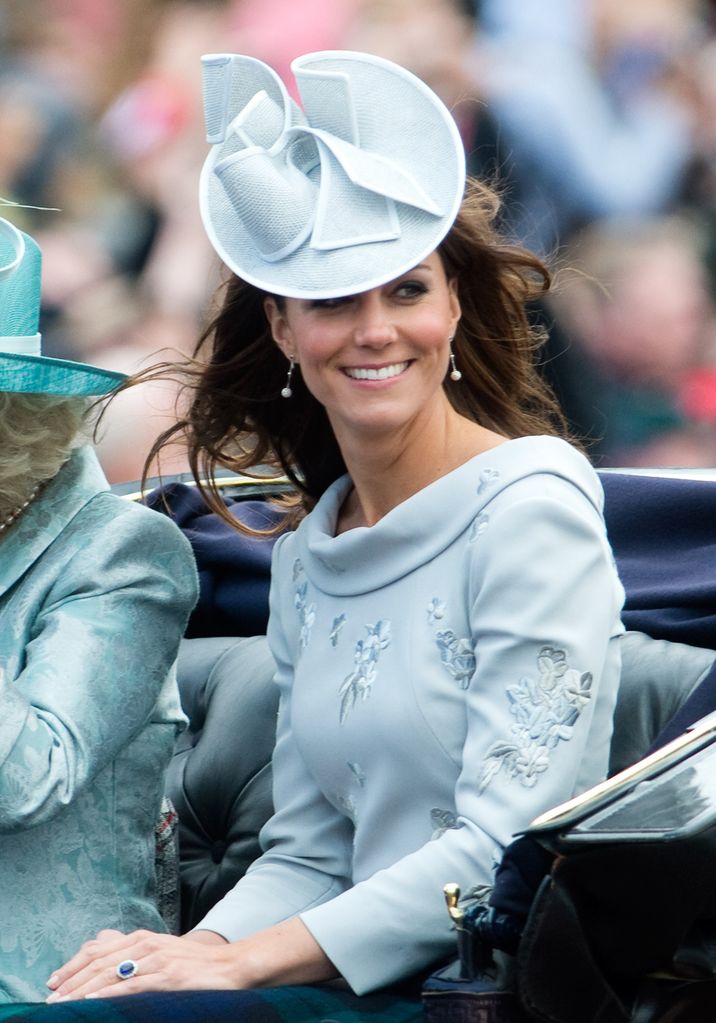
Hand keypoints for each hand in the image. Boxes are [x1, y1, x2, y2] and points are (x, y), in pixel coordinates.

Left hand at [46, 927, 232, 1001]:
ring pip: (110, 974)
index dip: (73, 965)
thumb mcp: (161, 952)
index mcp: (142, 938)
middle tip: (51, 998)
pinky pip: (131, 987)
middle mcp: (145, 944)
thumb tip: (106, 955)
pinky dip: (109, 996)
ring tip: (63, 1005)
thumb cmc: (195, 964)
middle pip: (99, 961)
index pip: (98, 950)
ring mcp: (156, 960)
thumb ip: (135, 954)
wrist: (230, 967)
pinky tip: (94, 1004)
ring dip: (83, 991)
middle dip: (71, 980)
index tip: (54, 982)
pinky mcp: (167, 977)